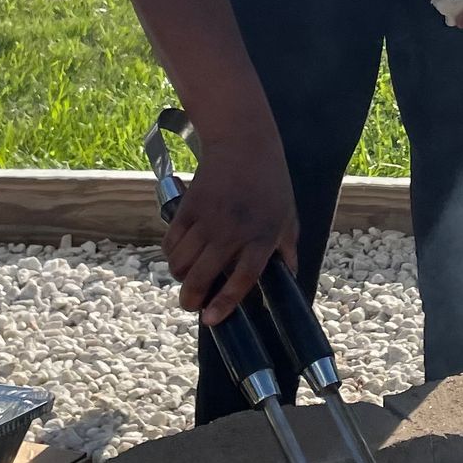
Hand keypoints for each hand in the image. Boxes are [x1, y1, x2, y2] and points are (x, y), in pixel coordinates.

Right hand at [163, 126, 297, 323]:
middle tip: (191, 304)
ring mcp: (208, 219)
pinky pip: (171, 241)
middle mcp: (232, 232)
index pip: (241, 279)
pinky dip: (171, 253)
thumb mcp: (288, 215)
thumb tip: (290, 275)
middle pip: (202, 276)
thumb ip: (287, 247)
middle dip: (190, 298)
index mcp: (261, 237)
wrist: (243, 142)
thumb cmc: (270, 180)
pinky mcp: (188, 207)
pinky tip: (179, 255)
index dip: (224, 304)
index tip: (211, 319)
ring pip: (181, 261)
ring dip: (180, 276)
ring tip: (187, 277)